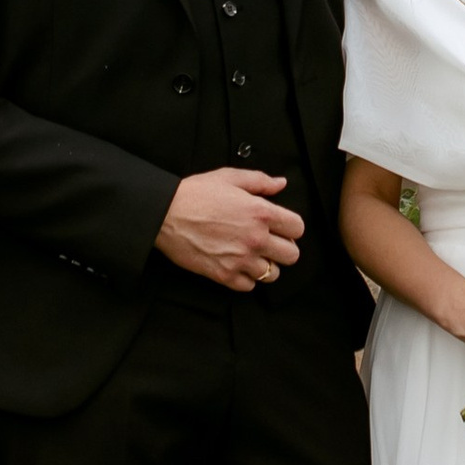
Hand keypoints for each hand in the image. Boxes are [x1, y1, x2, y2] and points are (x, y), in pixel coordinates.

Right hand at [158, 168, 304, 291]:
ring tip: (252, 254)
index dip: (291, 227)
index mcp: (261, 212)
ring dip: (265, 265)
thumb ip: (260, 181)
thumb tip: (281, 184)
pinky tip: (237, 264)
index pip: (298, 228)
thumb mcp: (230, 177)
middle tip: (270, 242)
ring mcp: (241, 259)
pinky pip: (249, 286)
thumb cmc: (196, 193)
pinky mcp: (224, 275)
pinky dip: (246, 278)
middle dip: (283, 248)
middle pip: (292, 255)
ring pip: (273, 274)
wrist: (165, 213)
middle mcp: (255, 238)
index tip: (281, 227)